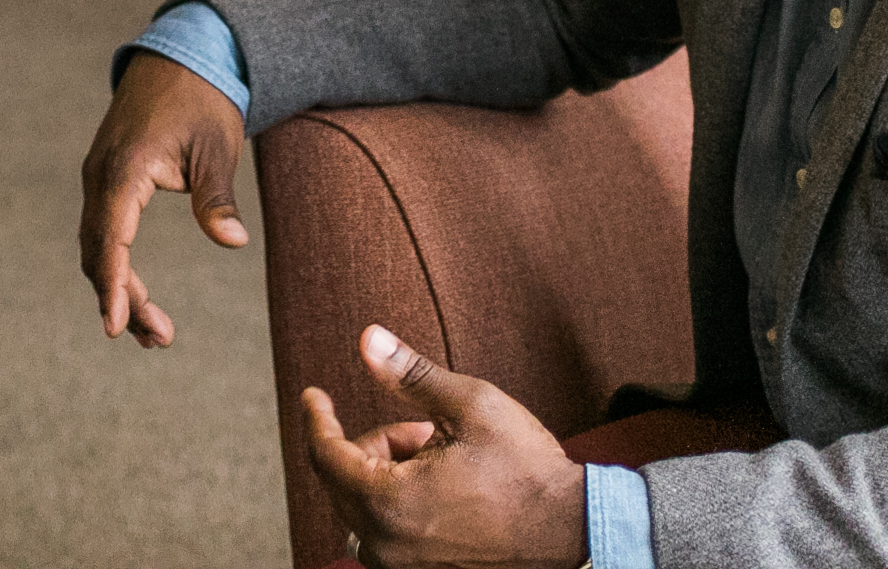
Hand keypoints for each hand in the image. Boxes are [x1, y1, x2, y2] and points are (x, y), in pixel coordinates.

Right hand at [77, 51, 248, 346]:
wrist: (181, 56)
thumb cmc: (202, 101)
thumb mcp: (216, 149)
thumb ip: (217, 198)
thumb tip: (233, 243)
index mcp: (125, 168)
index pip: (111, 238)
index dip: (113, 286)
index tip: (116, 327)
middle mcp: (101, 175)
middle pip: (100, 252)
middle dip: (124, 299)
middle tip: (160, 340)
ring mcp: (99, 176)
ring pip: (98, 245)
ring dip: (120, 287)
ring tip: (155, 332)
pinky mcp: (107, 178)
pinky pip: (103, 229)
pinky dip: (117, 264)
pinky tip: (138, 293)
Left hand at [304, 326, 586, 568]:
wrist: (572, 527)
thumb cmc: (526, 470)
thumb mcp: (469, 405)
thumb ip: (410, 373)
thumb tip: (367, 340)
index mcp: (389, 502)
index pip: (325, 455)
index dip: (318, 417)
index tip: (315, 395)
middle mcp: (385, 545)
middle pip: (344, 478)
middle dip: (377, 443)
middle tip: (426, 428)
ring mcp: (401, 566)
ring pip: (365, 501)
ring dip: (390, 471)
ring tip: (442, 457)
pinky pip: (386, 528)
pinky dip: (400, 499)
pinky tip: (443, 486)